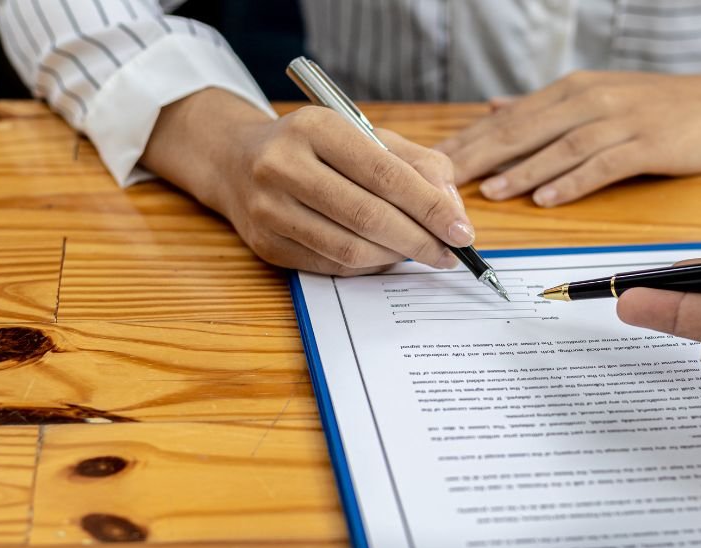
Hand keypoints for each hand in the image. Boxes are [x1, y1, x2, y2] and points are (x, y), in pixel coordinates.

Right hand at [142, 89, 474, 275]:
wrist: (238, 161)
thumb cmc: (315, 147)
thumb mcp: (364, 135)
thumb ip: (417, 164)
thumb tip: (451, 209)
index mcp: (315, 127)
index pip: (384, 174)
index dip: (429, 207)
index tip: (462, 231)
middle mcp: (283, 166)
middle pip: (368, 216)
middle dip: (419, 240)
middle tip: (449, 253)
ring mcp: (268, 208)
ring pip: (349, 249)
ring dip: (395, 257)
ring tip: (421, 253)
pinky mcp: (266, 244)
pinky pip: (331, 266)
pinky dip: (368, 267)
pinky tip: (386, 257)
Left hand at [437, 65, 700, 207]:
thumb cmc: (657, 107)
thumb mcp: (595, 97)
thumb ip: (543, 107)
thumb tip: (493, 109)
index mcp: (572, 90)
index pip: (509, 117)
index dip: (472, 139)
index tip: (436, 161)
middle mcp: (590, 100)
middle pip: (525, 129)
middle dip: (482, 155)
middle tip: (446, 179)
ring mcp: (620, 120)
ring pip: (560, 146)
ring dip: (524, 170)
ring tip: (492, 193)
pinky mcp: (647, 143)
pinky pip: (603, 164)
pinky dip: (572, 181)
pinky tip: (547, 197)